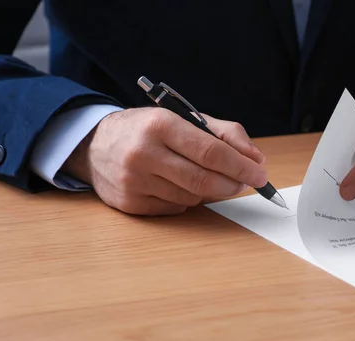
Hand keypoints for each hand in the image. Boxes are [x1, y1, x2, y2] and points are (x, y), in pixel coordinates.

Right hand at [63, 108, 267, 215]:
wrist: (94, 145)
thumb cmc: (147, 129)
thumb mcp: (183, 118)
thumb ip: (224, 134)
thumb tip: (256, 159)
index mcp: (160, 125)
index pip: (211, 152)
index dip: (241, 167)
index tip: (260, 175)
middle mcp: (143, 153)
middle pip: (204, 180)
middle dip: (233, 184)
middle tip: (245, 182)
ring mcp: (134, 181)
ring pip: (192, 197)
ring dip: (210, 192)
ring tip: (207, 177)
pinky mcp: (130, 203)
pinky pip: (175, 208)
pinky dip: (188, 200)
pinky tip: (181, 186)